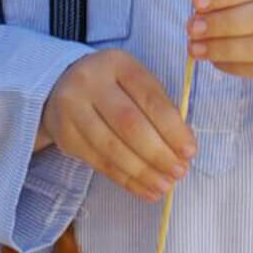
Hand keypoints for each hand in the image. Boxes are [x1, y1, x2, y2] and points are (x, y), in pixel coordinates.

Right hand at [39, 48, 198, 203]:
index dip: (172, 128)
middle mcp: (90, 82)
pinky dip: (125, 179)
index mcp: (117, 63)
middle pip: (129, 124)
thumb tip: (183, 148)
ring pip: (112, 148)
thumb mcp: (136, 82)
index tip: (190, 151)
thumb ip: (159, 108)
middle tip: (179, 172)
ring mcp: (72, 108)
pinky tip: (143, 189)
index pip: (150, 98)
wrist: (62, 86)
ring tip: (164, 186)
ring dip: (142, 172)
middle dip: (158, 153)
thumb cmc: (113, 85)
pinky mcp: (65, 135)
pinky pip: (99, 162)